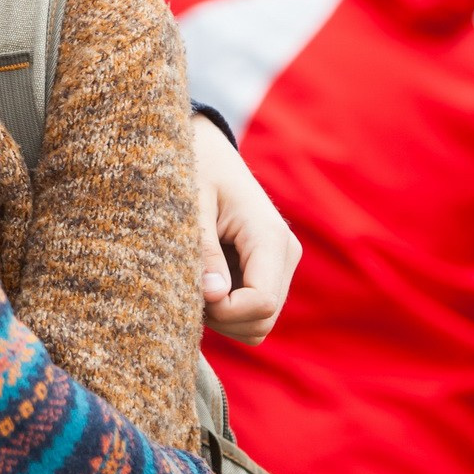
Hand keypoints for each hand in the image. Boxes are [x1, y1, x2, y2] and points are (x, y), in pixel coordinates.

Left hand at [191, 114, 300, 345]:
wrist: (208, 150)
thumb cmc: (196, 169)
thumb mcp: (191, 204)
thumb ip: (202, 249)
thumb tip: (213, 295)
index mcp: (269, 236)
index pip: (261, 303)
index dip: (225, 312)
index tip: (193, 292)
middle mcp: (285, 253)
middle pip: (263, 320)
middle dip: (223, 318)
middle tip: (188, 289)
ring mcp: (281, 263)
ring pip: (260, 323)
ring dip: (225, 318)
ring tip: (196, 282)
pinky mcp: (270, 270)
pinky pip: (254, 311)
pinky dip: (228, 311)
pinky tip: (206, 282)